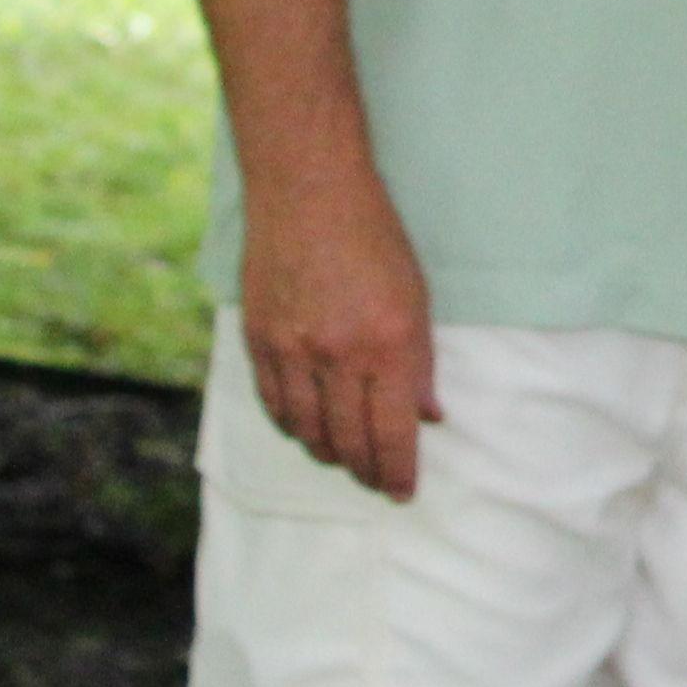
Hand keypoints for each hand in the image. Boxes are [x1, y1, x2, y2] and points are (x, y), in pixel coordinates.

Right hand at [242, 176, 438, 502]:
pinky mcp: (259, 341)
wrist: (308, 195)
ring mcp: (293, 350)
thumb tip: (428, 416)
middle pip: (348, 440)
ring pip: (308, 430)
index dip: (398, 470)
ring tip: (343, 458)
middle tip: (375, 480)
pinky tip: (306, 429)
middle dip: (365, 469)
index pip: (393, 432)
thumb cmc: (375, 240)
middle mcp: (339, 355)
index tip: (402, 492)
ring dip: (328, 453)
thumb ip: (419, 364)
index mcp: (389, 344)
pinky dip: (292, 425)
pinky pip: (274, 404)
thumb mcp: (417, 299)